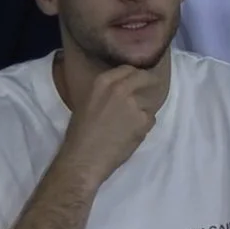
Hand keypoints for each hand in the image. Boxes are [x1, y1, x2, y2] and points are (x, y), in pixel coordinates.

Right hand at [57, 66, 161, 183]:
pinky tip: (130, 136)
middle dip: (149, 83)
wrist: (84, 159)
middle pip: (143, 77)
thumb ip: (106, 92)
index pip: (128, 69)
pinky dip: (144, 126)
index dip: (135, 75)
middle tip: (149, 91)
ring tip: (129, 125)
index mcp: (102, 81)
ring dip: (143, 110)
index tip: (138, 81)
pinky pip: (150, 119)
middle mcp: (120, 88)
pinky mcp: (143, 120)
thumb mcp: (88, 102)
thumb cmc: (80, 134)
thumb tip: (123, 90)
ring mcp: (133, 103)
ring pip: (149, 101)